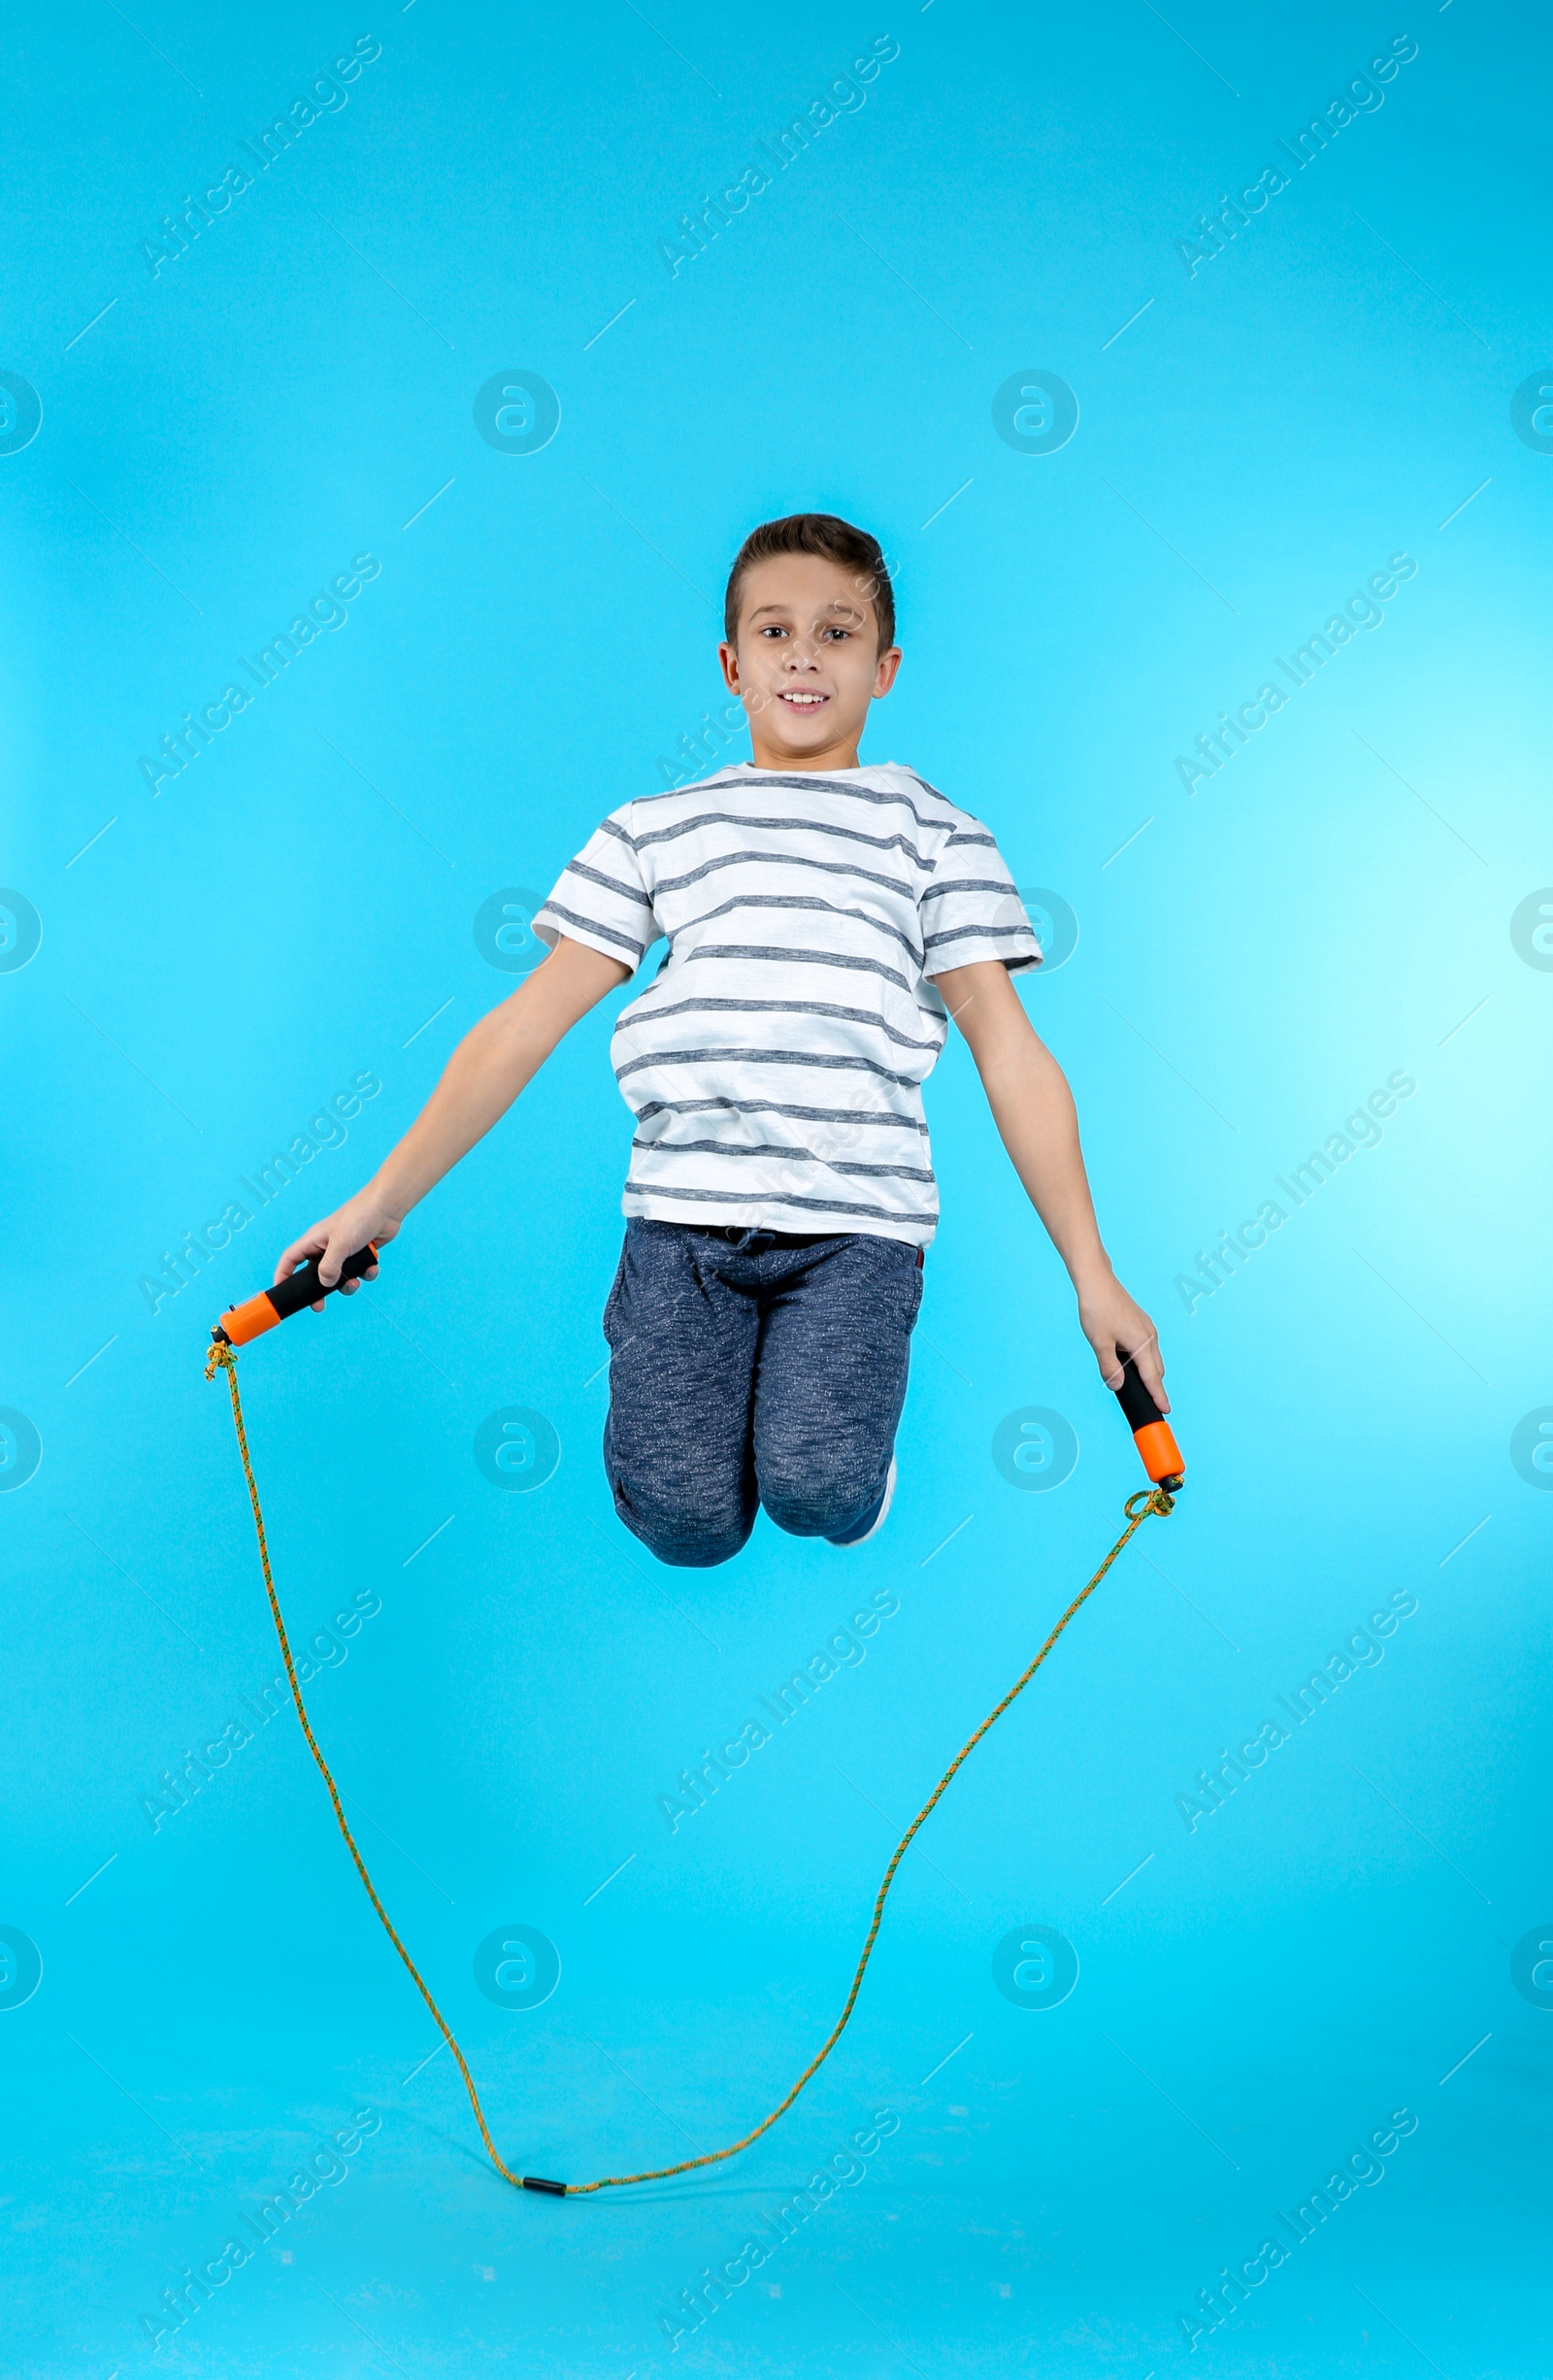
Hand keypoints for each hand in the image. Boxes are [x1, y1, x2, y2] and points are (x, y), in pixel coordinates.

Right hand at [273, 1189, 400, 1311]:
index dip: (283, 1275)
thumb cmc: (359, 1217)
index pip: (291, 1259)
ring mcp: (344, 1252)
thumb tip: (324, 1285)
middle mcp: (326, 1248)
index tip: (281, 1292)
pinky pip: (359, 1273)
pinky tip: (372, 1267)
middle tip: (320, 1306)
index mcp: (314, 1241)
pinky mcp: (360, 1255)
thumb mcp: (341, 1243)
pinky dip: (365, 1274)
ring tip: (356, 1282)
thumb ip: (330, 1266)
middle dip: (319, 1291)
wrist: (387, 1208)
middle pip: (315, 1275)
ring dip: (348, 1284)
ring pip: (339, 1278)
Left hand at [1076, 1271, 1167, 1410]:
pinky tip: (1129, 1362)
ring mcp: (1147, 1329)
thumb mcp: (1099, 1342)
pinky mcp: (1141, 1323)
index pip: (1152, 1377)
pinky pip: (1147, 1348)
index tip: (1165, 1410)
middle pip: (1156, 1370)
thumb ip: (1108, 1367)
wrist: (1097, 1281)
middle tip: (1148, 1403)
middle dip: (1154, 1386)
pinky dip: (1143, 1359)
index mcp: (1141, 1343)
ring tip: (1136, 1385)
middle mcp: (1150, 1336)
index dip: (1158, 1395)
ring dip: (1147, 1372)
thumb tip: (1117, 1386)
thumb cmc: (1097, 1308)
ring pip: (1152, 1358)